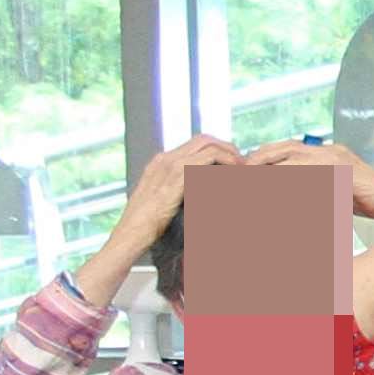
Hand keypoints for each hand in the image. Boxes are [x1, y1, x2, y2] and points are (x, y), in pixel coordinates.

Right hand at [105, 134, 245, 258]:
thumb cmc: (146, 227)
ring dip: (231, 154)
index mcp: (160, 163)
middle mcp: (164, 159)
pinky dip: (227, 162)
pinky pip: (209, 158)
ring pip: (208, 144)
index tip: (233, 164)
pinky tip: (237, 175)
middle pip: (203, 139)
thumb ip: (180, 192)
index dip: (218, 150)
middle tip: (243, 163)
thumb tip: (200, 194)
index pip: (194, 144)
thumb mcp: (163, 203)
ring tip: (244, 168)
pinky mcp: (177, 175)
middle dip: (228, 147)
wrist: (129, 235)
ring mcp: (169, 165)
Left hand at [246, 138, 373, 231]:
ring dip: (270, 168)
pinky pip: (307, 174)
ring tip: (251, 177)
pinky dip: (289, 180)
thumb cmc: (363, 198)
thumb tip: (286, 183)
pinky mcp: (339, 171)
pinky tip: (275, 188)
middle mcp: (328, 150)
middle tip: (241, 170)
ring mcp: (334, 158)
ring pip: (292, 158)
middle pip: (285, 147)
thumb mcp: (333, 186)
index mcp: (325, 151)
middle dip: (260, 158)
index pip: (288, 147)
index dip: (265, 155)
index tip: (247, 166)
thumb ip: (312, 182)